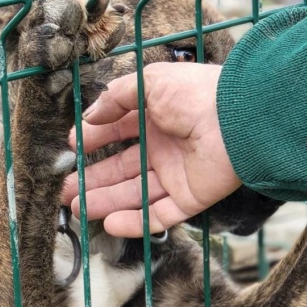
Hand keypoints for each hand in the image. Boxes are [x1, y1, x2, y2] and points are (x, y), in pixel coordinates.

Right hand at [61, 62, 241, 236]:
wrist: (240, 119)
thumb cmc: (196, 94)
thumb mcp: (150, 82)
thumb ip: (116, 97)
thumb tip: (89, 117)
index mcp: (158, 117)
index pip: (120, 131)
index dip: (95, 139)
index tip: (72, 147)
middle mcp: (166, 147)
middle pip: (122, 169)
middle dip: (93, 179)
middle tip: (65, 190)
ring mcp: (178, 175)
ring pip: (135, 195)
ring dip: (105, 202)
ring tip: (76, 207)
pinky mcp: (191, 198)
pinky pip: (160, 216)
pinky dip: (135, 223)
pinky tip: (109, 224)